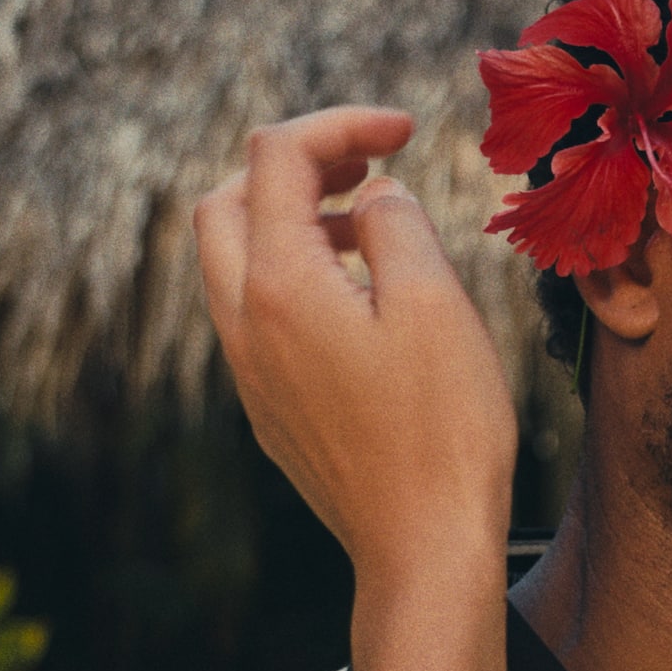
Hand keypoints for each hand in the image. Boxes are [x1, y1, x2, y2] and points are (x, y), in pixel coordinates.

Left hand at [194, 107, 518, 589]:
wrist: (423, 548)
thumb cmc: (444, 430)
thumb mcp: (437, 304)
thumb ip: (398, 225)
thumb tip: (375, 196)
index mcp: (279, 286)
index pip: (278, 157)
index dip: (342, 122)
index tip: (407, 130)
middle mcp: (245, 325)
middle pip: (227, 202)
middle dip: (294, 165)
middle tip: (370, 164)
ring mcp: (252, 374)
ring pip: (236, 262)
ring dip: (295, 222)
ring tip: (378, 230)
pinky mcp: (272, 410)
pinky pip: (261, 316)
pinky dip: (300, 276)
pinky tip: (368, 303)